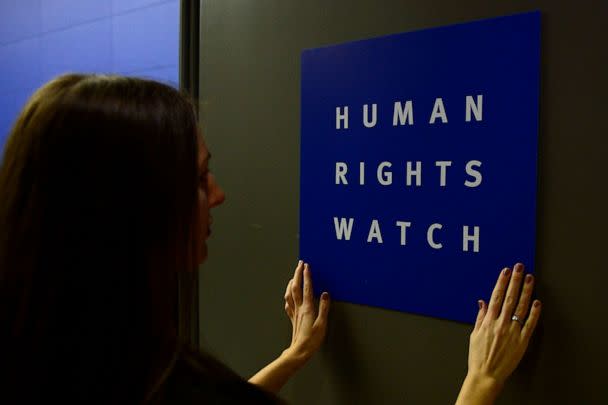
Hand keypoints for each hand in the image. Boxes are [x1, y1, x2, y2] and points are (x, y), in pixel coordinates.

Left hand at [283, 260, 329, 364]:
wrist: (299, 351)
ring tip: (293, 275)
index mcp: (307, 308)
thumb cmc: (312, 340)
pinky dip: (288, 294)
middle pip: (295, 287)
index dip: (306, 276)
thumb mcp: (322, 324)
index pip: (307, 288)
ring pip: (289, 293)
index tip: (307, 266)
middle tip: (300, 264)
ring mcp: (294, 312)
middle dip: (297, 274)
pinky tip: (289, 294)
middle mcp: (299, 308)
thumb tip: (325, 294)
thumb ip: (324, 308)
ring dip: (291, 282)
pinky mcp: (292, 318)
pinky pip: (288, 302)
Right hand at [457, 263, 541, 404]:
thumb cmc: (478, 356)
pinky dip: (534, 313)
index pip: (496, 296)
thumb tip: (483, 302)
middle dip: (515, 281)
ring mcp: (512, 332)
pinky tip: (537, 302)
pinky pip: (530, 325)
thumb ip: (480, 317)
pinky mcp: (522, 342)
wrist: (486, 374)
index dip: (502, 282)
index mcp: (488, 321)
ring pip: (521, 307)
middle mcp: (500, 324)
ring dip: (526, 291)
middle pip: (510, 298)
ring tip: (530, 279)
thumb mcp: (474, 334)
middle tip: (520, 268)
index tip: (506, 271)